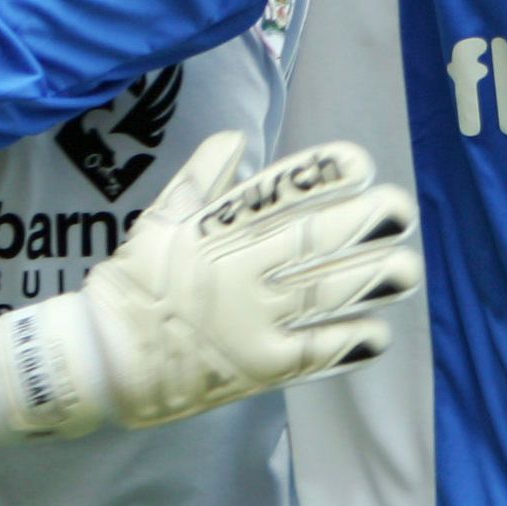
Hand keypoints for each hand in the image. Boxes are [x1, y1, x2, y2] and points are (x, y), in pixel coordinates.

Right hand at [0, 132, 423, 450]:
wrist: (99, 361)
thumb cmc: (132, 286)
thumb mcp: (157, 221)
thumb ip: (202, 180)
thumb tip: (240, 138)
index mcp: (216, 233)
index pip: (276, 196)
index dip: (319, 178)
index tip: (358, 162)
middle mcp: (239, 274)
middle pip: (309, 243)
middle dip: (359, 223)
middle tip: (400, 208)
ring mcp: (252, 323)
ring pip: (321, 295)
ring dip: (368, 281)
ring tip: (407, 268)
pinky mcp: (259, 367)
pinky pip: (312, 354)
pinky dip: (347, 343)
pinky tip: (378, 330)